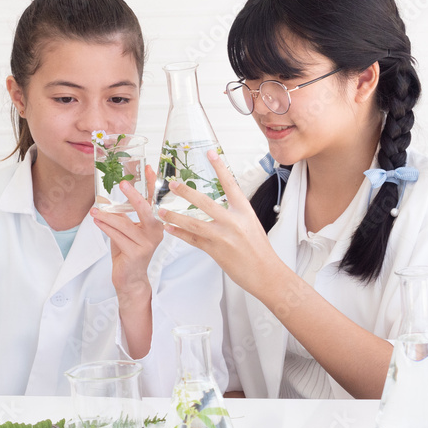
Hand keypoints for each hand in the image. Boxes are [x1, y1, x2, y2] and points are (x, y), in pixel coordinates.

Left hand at [91, 164, 164, 298]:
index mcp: (155, 224)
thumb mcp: (127, 230)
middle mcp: (156, 232)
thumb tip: (108, 200)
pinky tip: (97, 222)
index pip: (154, 200)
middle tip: (123, 183)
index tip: (148, 168)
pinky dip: (106, 227)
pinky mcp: (136, 253)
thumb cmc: (128, 252)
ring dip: (107, 216)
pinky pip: (117, 236)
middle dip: (133, 195)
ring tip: (95, 211)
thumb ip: (123, 216)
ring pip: (124, 224)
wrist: (130, 279)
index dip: (152, 184)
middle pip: (145, 210)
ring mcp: (147, 243)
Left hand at [158, 150, 281, 295]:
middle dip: (186, 192)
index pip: (230, 184)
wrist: (266, 273)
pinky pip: (193, 240)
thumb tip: (220, 206)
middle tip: (173, 183)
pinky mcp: (216, 251)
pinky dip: (180, 234)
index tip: (210, 153)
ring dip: (174, 216)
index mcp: (244, 211)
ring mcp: (223, 237)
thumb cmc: (260, 250)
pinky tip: (169, 229)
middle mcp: (233, 221)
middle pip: (205, 202)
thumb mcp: (251, 224)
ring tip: (161, 211)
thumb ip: (235, 214)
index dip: (220, 168)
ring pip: (193, 223)